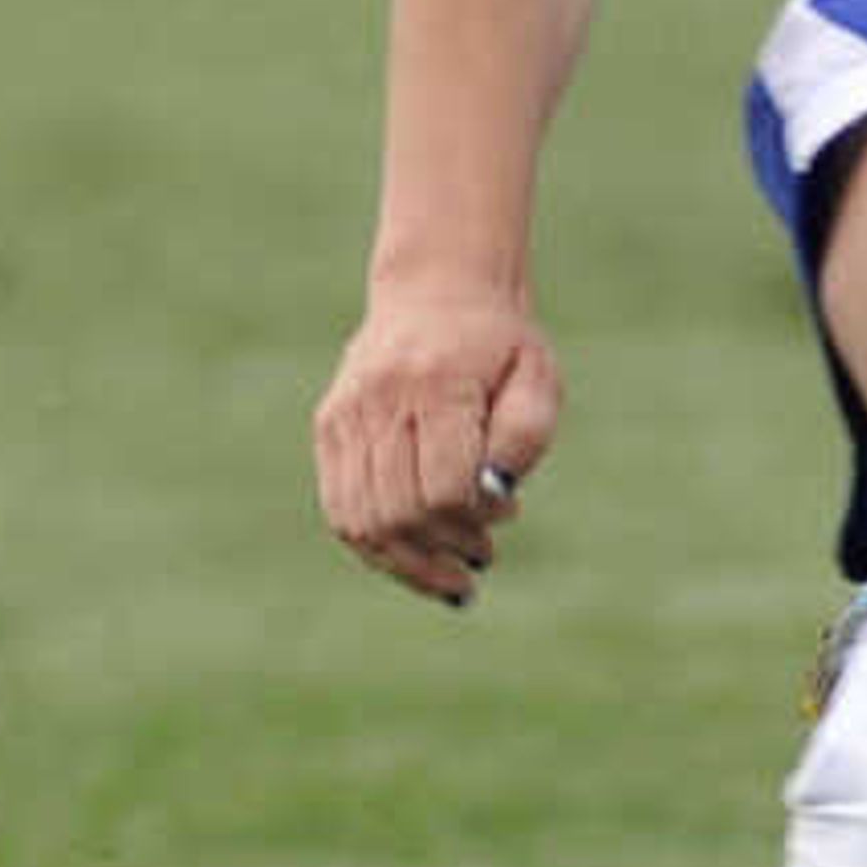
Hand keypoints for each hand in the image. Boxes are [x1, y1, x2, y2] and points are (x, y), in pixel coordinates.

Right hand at [313, 282, 560, 606]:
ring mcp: (346, 415)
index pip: (444, 487)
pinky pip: (341, 510)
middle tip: (482, 558)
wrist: (438, 288)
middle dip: (444, 551)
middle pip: (400, 511)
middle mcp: (381, 400)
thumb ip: (524, 438)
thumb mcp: (537, 377)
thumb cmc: (499, 344)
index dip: (477, 519)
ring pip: (362, 521)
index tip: (509, 514)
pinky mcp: (329, 427)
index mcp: (438, 384)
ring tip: (450, 578)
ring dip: (408, 564)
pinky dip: (376, 546)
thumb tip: (495, 498)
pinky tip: (414, 557)